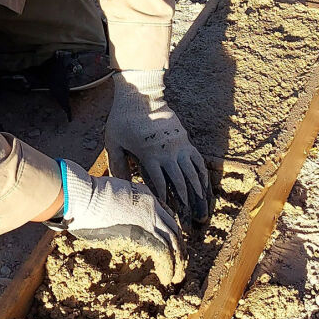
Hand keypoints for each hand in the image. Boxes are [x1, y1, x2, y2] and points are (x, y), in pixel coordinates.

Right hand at [58, 160, 186, 285]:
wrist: (81, 196)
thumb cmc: (84, 197)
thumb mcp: (107, 198)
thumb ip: (115, 207)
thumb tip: (107, 218)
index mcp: (143, 195)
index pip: (167, 214)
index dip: (171, 232)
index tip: (172, 246)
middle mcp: (151, 205)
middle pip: (174, 229)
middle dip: (179, 249)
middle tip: (181, 265)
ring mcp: (148, 218)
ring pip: (173, 242)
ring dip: (178, 262)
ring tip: (177, 277)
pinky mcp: (143, 233)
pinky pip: (163, 253)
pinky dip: (168, 267)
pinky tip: (166, 278)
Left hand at [105, 70, 212, 223]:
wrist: (142, 93)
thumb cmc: (123, 118)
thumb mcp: (113, 141)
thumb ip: (116, 164)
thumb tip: (118, 185)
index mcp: (149, 155)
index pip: (159, 184)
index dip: (165, 202)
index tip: (169, 218)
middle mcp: (167, 153)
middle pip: (180, 184)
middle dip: (185, 206)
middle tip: (190, 224)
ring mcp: (179, 146)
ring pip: (193, 175)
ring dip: (198, 195)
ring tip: (202, 213)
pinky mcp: (185, 140)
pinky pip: (198, 161)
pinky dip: (203, 177)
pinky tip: (205, 189)